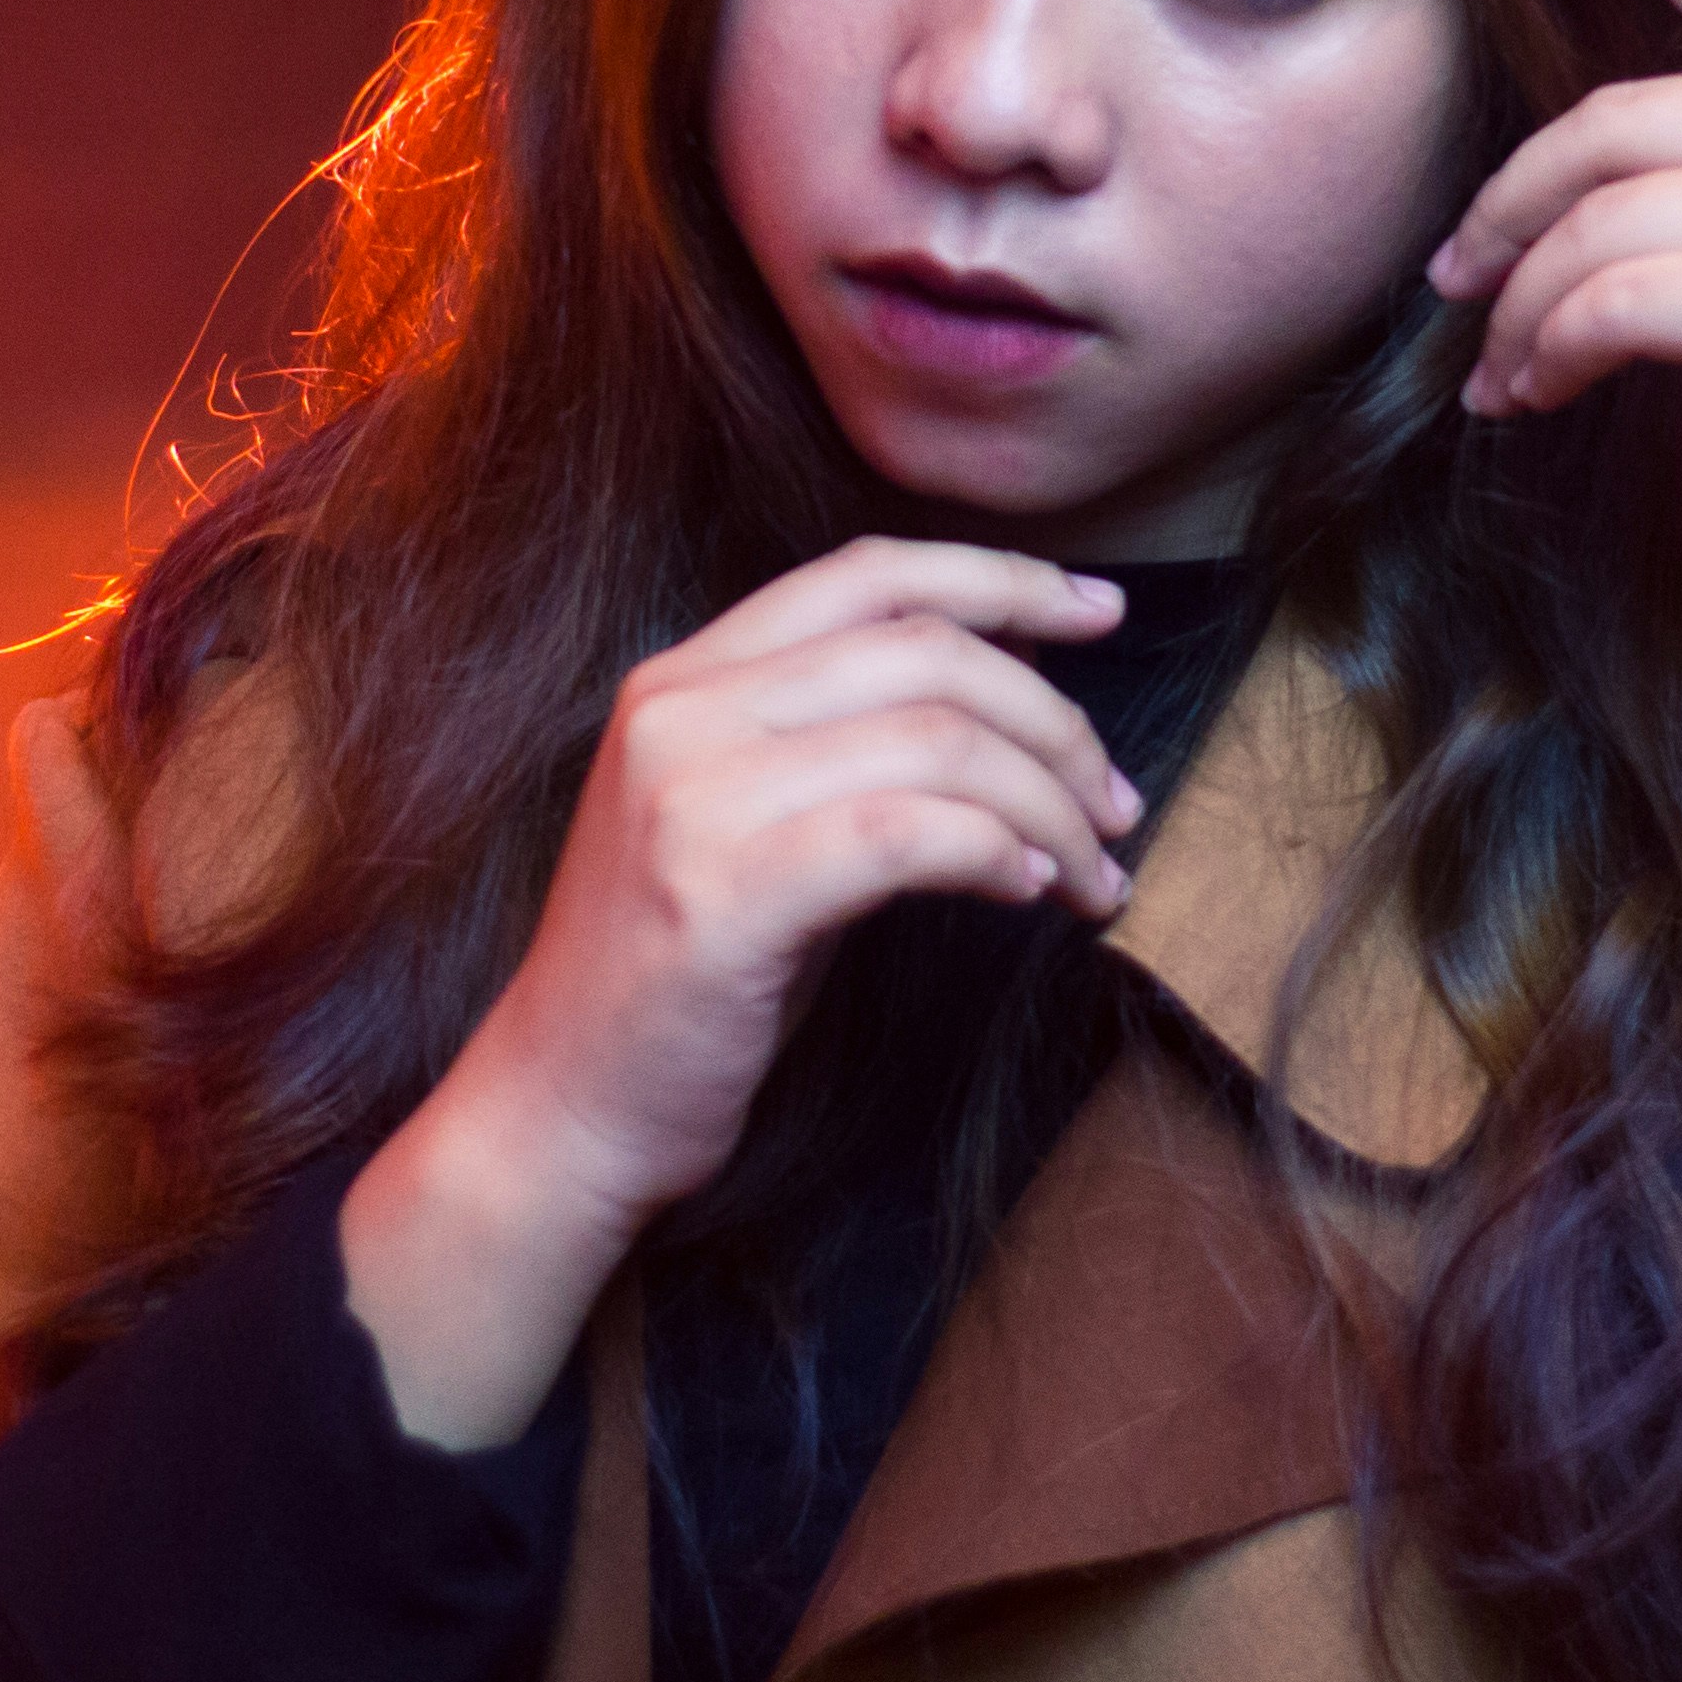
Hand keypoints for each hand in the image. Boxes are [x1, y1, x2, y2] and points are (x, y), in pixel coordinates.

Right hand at [340, 538, 1142, 1443]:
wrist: (564, 1108)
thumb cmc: (681, 975)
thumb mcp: (750, 819)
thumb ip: (845, 739)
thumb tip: (1011, 685)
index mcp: (686, 676)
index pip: (869, 574)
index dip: (1002, 580)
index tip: (1101, 612)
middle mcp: (681, 710)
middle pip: (926, 651)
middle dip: (1055, 720)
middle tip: (1116, 805)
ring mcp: (693, 797)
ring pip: (936, 740)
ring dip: (1049, 805)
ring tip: (1091, 873)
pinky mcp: (725, 893)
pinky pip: (907, 834)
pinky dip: (994, 852)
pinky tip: (1028, 893)